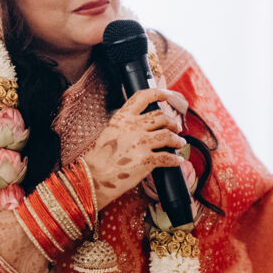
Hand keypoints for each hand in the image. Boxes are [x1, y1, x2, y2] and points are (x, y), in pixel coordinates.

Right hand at [83, 87, 186, 209]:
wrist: (92, 178)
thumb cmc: (99, 158)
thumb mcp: (110, 132)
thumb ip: (126, 125)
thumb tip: (143, 124)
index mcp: (122, 118)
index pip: (143, 97)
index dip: (159, 94)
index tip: (168, 95)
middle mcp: (133, 127)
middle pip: (162, 116)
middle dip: (172, 122)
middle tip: (176, 127)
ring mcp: (141, 143)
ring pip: (169, 135)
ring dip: (177, 139)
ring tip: (179, 143)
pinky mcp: (147, 160)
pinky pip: (168, 157)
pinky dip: (175, 159)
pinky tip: (177, 160)